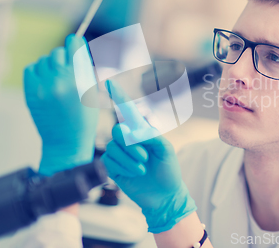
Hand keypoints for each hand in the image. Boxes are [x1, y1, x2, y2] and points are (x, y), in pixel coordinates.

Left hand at [24, 34, 98, 175]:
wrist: (66, 142)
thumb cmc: (84, 118)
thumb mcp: (92, 91)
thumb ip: (85, 68)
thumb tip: (77, 44)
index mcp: (79, 80)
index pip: (73, 46)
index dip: (75, 42)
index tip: (75, 42)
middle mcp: (59, 81)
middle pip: (58, 52)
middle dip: (64, 55)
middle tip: (67, 65)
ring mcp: (42, 87)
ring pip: (44, 60)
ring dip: (51, 64)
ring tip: (57, 76)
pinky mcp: (31, 93)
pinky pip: (31, 69)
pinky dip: (38, 70)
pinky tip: (45, 79)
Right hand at [102, 80, 195, 232]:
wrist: (165, 196)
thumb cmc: (169, 171)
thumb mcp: (166, 150)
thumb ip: (152, 136)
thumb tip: (132, 132)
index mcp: (142, 132)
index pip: (128, 111)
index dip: (119, 96)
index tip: (110, 82)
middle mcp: (128, 141)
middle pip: (118, 130)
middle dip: (131, 145)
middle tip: (145, 156)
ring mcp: (120, 154)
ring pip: (114, 147)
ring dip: (130, 159)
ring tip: (143, 168)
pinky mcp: (113, 168)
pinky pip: (109, 161)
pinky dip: (124, 167)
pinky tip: (135, 174)